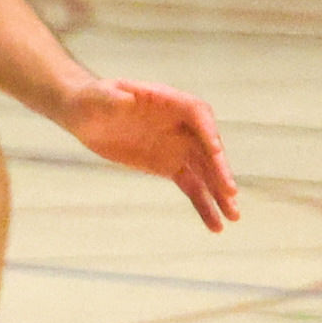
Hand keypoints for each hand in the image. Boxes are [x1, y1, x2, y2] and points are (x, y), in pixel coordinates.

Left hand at [54, 75, 235, 230]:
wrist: (87, 116)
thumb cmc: (93, 99)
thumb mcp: (98, 96)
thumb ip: (112, 99)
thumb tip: (126, 98)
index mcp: (169, 101)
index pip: (197, 113)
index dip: (208, 132)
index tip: (216, 152)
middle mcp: (181, 124)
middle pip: (207, 146)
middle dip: (219, 170)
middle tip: (230, 193)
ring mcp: (179, 147)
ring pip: (205, 172)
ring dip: (219, 194)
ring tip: (233, 218)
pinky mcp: (171, 166)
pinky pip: (192, 187)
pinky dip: (203, 205)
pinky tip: (215, 225)